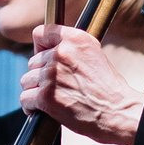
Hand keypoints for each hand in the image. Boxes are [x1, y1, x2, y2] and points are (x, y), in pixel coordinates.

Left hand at [18, 24, 143, 144]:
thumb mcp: (93, 54)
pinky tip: (42, 110)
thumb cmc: (108, 88)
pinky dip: (31, 107)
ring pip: (27, 80)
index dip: (41, 48)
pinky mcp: (45, 96)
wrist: (118, 112)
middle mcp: (61, 53)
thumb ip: (72, 48)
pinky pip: (25, 98)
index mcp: (75, 39)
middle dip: (41, 75)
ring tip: (52, 99)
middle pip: (33, 62)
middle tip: (57, 86)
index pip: (41, 33)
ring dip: (36, 91)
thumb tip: (49, 49)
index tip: (45, 59)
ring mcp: (51, 74)